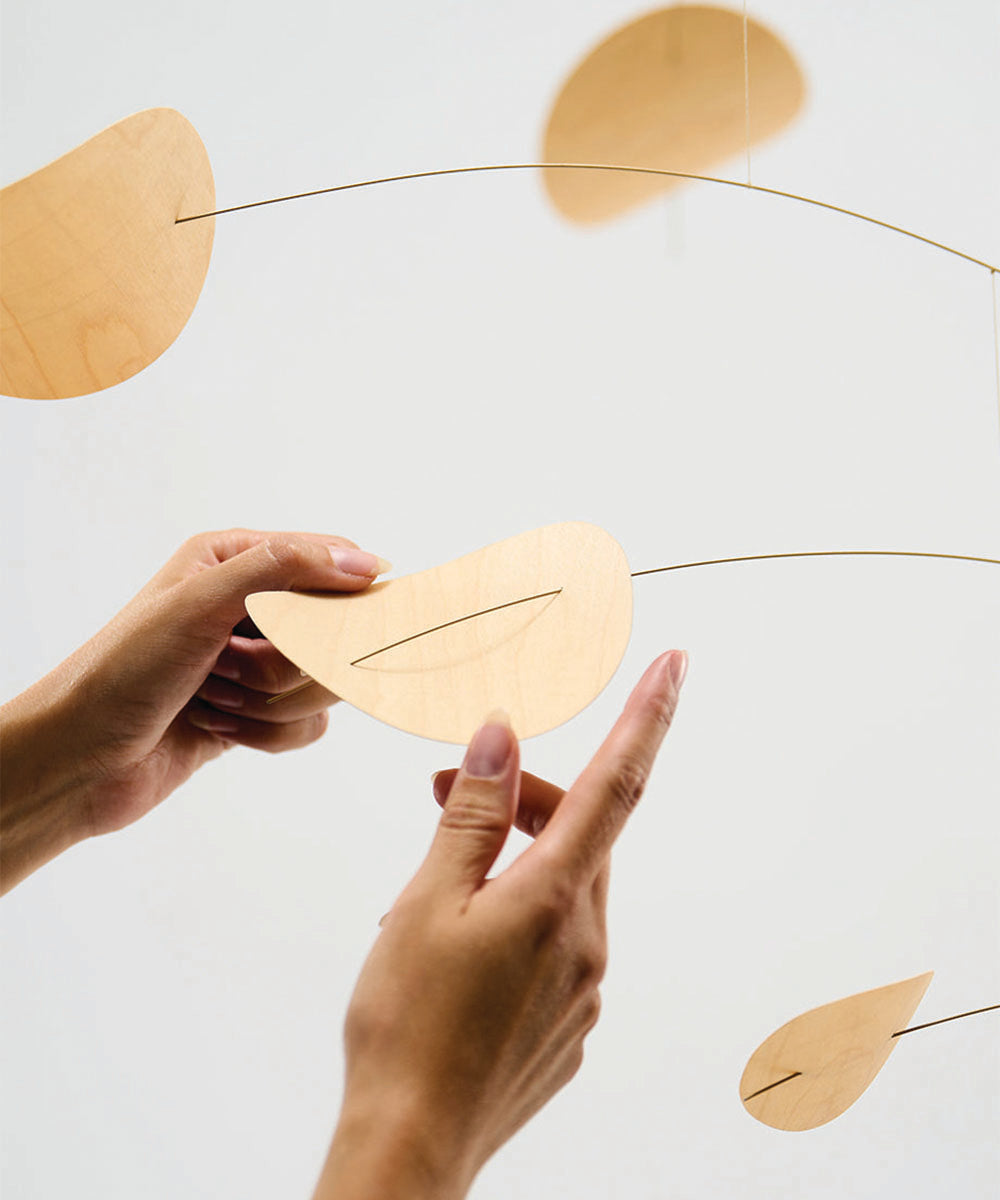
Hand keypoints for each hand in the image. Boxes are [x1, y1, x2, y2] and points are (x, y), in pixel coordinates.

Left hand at [0, 528, 388, 892]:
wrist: (80, 759)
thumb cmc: (123, 670)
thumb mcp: (200, 600)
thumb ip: (283, 567)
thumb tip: (365, 563)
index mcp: (235, 558)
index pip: (329, 558)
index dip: (345, 593)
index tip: (334, 626)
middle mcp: (251, 604)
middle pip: (334, 629)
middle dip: (286, 661)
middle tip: (226, 664)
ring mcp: (257, 660)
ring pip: (323, 682)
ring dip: (269, 701)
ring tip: (212, 697)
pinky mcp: (261, 712)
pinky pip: (309, 724)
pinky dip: (267, 733)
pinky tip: (217, 726)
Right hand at [314, 650, 687, 1199]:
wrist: (410, 1145)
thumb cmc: (405, 1026)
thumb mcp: (427, 901)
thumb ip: (472, 815)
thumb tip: (501, 739)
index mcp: (554, 899)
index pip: (616, 784)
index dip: (647, 717)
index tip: (676, 666)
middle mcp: (588, 941)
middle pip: (579, 834)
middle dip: (523, 800)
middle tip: (446, 792)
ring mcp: (585, 988)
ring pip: (565, 888)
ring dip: (515, 861)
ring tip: (437, 885)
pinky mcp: (571, 1024)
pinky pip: (558, 943)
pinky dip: (519, 916)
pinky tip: (461, 947)